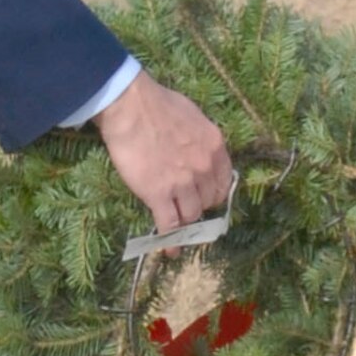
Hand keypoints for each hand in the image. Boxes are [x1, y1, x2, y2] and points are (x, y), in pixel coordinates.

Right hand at [94, 71, 231, 234]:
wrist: (130, 107)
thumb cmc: (158, 105)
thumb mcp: (193, 116)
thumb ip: (200, 139)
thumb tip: (198, 150)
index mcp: (215, 147)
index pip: (224, 183)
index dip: (214, 193)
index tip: (205, 196)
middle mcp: (204, 168)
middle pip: (208, 201)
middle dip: (199, 206)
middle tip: (185, 206)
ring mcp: (182, 183)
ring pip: (191, 215)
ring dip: (184, 221)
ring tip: (176, 225)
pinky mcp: (158, 194)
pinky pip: (169, 225)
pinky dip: (170, 241)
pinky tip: (170, 250)